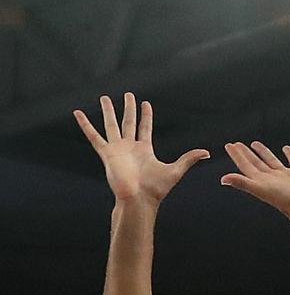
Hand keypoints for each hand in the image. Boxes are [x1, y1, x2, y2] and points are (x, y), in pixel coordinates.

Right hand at [73, 93, 209, 203]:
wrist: (138, 199)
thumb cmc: (155, 189)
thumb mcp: (176, 170)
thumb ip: (189, 159)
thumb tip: (208, 152)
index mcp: (144, 149)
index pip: (145, 127)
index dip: (146, 115)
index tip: (145, 103)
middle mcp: (130, 147)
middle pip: (128, 122)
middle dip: (128, 109)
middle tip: (128, 95)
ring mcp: (117, 149)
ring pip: (111, 125)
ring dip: (108, 111)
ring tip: (104, 98)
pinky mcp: (106, 153)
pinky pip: (94, 136)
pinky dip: (85, 125)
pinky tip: (78, 113)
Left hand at [221, 141, 289, 218]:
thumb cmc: (285, 200)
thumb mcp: (260, 189)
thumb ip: (242, 182)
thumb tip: (223, 179)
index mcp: (261, 181)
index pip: (245, 165)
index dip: (237, 155)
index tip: (229, 146)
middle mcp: (271, 178)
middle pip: (255, 163)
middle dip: (246, 153)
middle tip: (237, 144)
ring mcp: (285, 176)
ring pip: (271, 161)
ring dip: (263, 152)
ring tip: (255, 144)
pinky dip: (289, 154)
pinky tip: (286, 149)